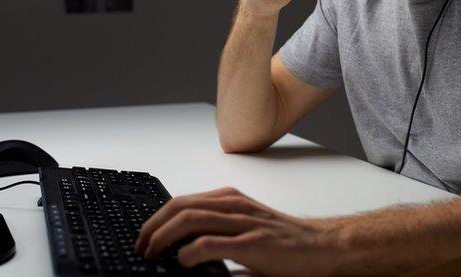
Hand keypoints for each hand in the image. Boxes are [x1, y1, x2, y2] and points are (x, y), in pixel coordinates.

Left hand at [135, 187, 339, 275]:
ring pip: (190, 220)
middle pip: (180, 207)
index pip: (182, 201)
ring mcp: (243, 223)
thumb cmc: (283, 239)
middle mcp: (233, 205)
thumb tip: (183, 243)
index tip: (143, 235)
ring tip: (153, 253)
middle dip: (153, 226)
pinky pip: (211, 244)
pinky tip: (183, 261)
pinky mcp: (253, 244)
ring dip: (164, 237)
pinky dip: (190, 252)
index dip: (156, 217)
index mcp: (229, 199)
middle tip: (141, 246)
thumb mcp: (245, 224)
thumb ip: (218, 227)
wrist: (320, 245)